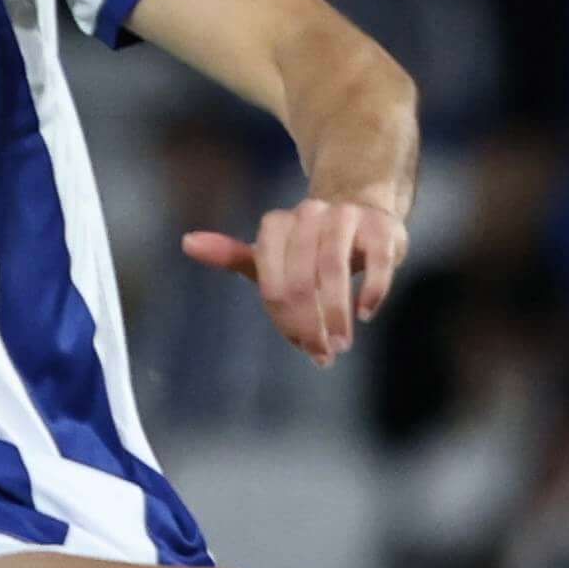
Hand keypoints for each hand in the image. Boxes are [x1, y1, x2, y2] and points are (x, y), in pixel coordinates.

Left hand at [184, 192, 408, 364]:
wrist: (361, 214)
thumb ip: (232, 255)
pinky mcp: (381, 226)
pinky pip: (377, 259)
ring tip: (342, 343)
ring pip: (335, 266)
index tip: (301, 346)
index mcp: (277, 224)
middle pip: (302, 277)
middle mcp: (309, 213)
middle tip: (322, 354)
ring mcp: (347, 217)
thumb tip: (186, 242)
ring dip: (337, 312)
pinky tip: (365, 314)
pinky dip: (371, 290)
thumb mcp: (271, 256)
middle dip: (310, 322)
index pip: (273, 280)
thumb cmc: (309, 246)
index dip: (285, 318)